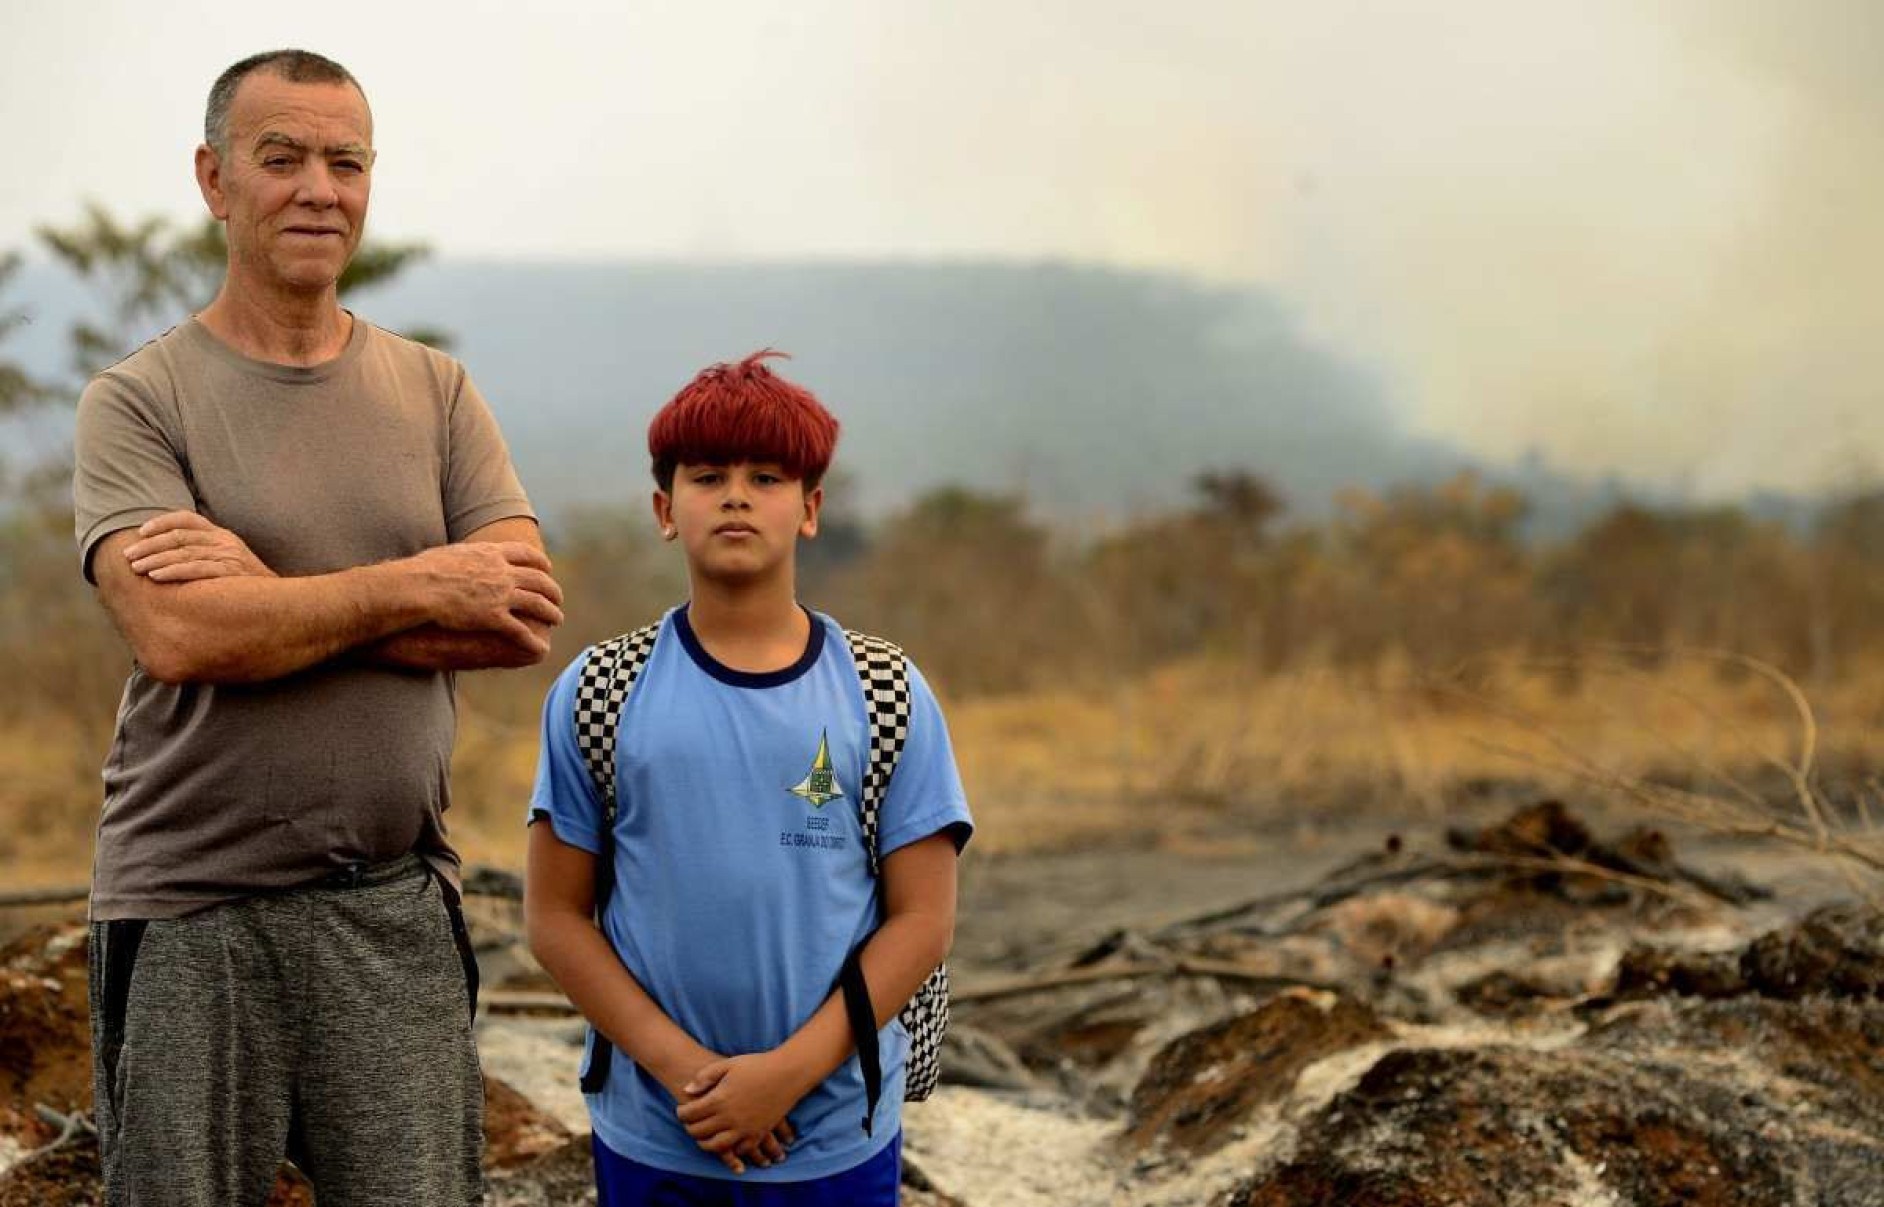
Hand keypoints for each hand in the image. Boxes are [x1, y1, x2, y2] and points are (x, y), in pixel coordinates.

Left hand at [125, 512, 275, 581]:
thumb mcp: (229, 561)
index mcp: (222, 534)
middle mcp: (224, 541)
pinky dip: (173, 571)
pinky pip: (195, 569)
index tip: (141, 532)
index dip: (161, 523)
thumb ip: (205, 553)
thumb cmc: (247, 585)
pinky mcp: (230, 572)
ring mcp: (228, 556)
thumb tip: (168, 555)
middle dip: (149, 545)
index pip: (187, 519)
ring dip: (156, 559)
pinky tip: (156, 576)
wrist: (281, 601)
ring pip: (183, 552)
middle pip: (179, 537)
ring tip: (136, 568)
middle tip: (128, 555)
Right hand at [407, 541, 564, 652]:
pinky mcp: (494, 617)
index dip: (540, 562)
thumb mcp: (450, 553)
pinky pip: (521, 630)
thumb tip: (462, 555)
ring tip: (557, 619)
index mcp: (491, 554)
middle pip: (538, 579)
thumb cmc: (423, 571)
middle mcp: (502, 572)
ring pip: (537, 603)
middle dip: (552, 589)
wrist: (417, 587)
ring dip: (550, 612)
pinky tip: (541, 647)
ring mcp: (501, 594)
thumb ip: (465, 555)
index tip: (547, 569)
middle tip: (557, 598)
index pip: (526, 554)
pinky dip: (534, 639)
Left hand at [676, 1053, 807, 1174]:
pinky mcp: (758, 1133)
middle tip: (689, 1124)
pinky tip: (727, 1143)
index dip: (681, 1113)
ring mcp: (744, 1128)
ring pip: (717, 1146)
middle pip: (699, 1132)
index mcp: (719, 1099)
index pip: (690, 1114)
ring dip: (705, 1145)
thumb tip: (687, 1090)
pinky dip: (731, 1149)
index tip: (681, 1110)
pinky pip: (740, 1149)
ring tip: (703, 1139)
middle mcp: (729, 1118)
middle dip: (690, 1129)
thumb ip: (705, 1077)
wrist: (788, 1073)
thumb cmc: (757, 1065)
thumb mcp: (728, 1064)